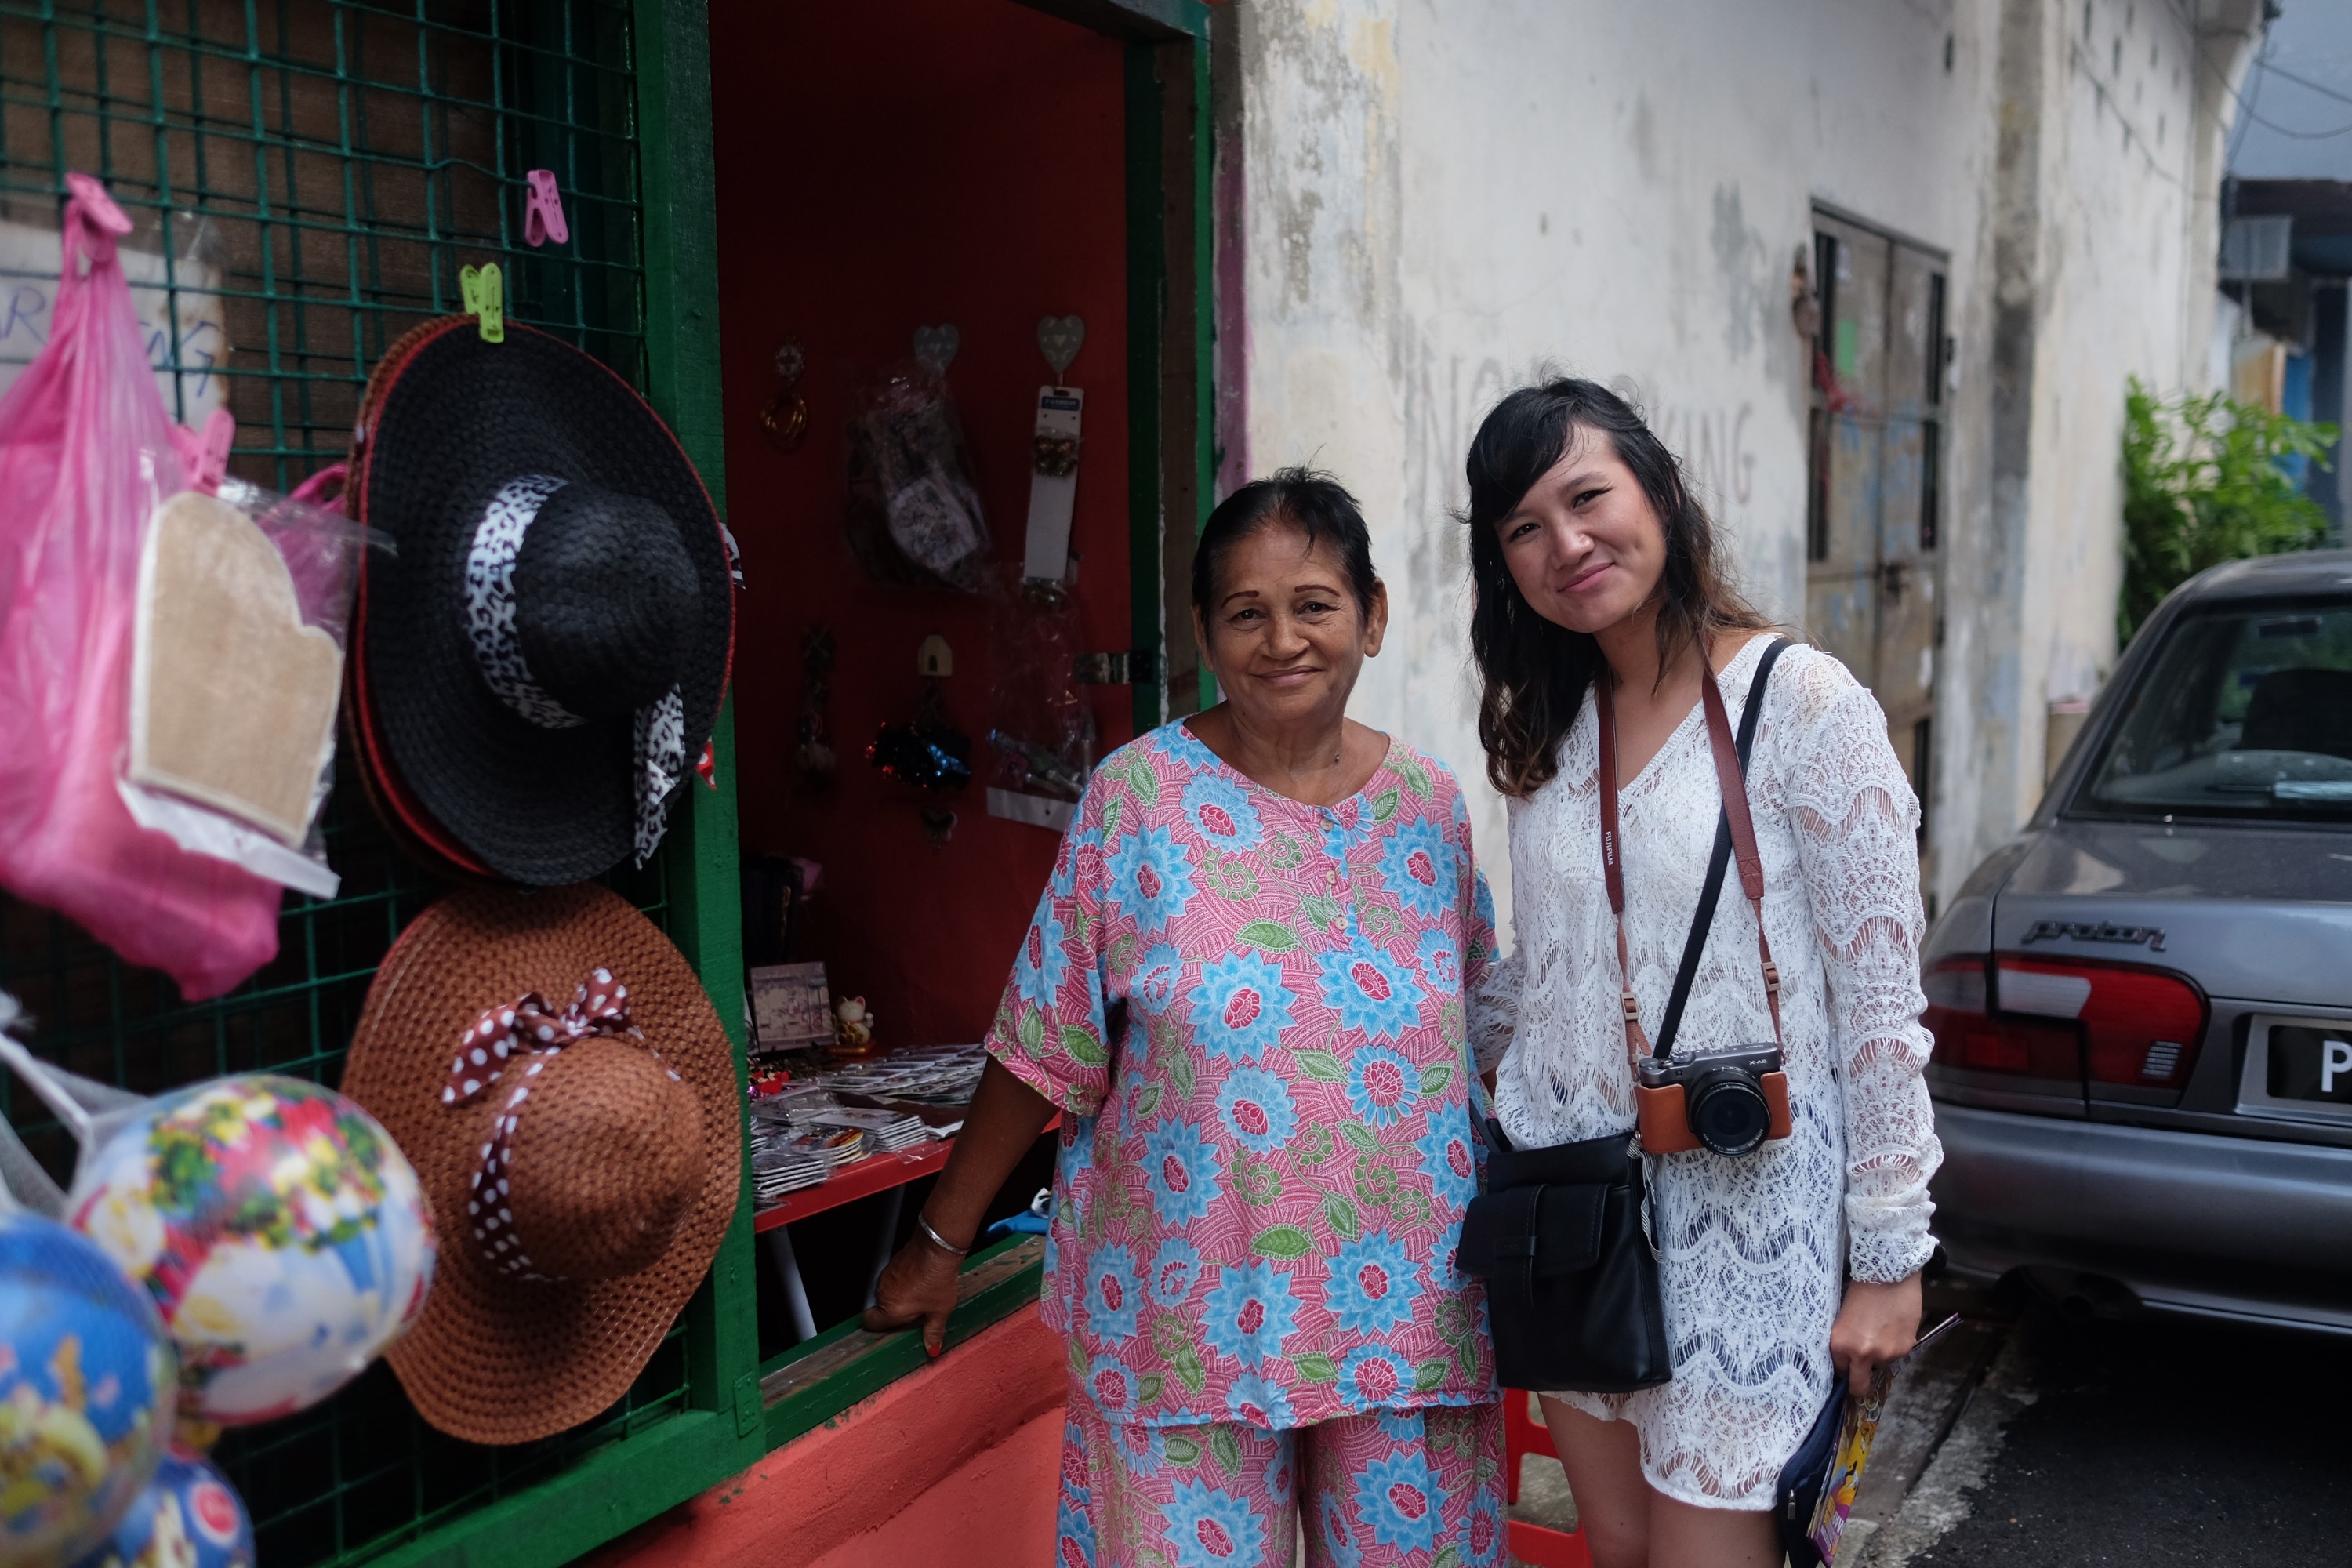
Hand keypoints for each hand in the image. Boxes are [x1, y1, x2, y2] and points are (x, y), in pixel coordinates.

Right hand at [861, 1231, 963, 1356]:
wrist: (937, 1247)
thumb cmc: (936, 1278)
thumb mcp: (940, 1310)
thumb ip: (933, 1332)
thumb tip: (932, 1348)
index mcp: (890, 1310)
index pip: (870, 1323)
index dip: (879, 1328)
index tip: (894, 1328)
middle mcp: (883, 1293)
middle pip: (880, 1309)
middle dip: (895, 1312)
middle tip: (916, 1312)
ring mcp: (886, 1277)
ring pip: (887, 1294)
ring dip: (900, 1297)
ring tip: (922, 1295)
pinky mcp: (892, 1264)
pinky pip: (893, 1280)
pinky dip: (903, 1283)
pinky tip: (921, 1282)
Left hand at [1829, 1273, 1922, 1396]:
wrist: (1889, 1275)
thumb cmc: (1861, 1291)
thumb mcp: (1843, 1318)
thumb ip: (1845, 1342)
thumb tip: (1848, 1359)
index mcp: (1841, 1345)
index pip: (1839, 1371)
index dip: (1843, 1368)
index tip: (1846, 1368)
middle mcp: (1862, 1355)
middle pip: (1859, 1386)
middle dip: (1858, 1385)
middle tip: (1860, 1377)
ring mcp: (1886, 1354)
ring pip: (1880, 1367)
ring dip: (1879, 1357)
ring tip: (1880, 1332)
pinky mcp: (1904, 1349)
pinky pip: (1896, 1355)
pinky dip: (1893, 1346)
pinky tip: (1892, 1327)